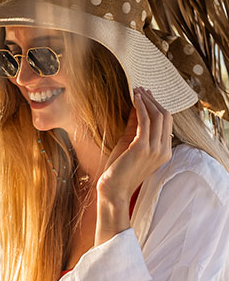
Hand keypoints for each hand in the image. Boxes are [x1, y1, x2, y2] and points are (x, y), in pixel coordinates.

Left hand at [97, 87, 172, 204]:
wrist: (113, 191)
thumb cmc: (119, 170)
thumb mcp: (129, 145)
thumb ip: (135, 127)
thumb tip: (137, 107)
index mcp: (164, 152)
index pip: (166, 123)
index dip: (157, 106)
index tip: (146, 95)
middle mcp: (163, 150)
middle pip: (165, 116)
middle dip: (153, 100)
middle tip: (142, 89)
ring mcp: (154, 149)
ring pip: (157, 116)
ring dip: (146, 100)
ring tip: (137, 90)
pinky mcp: (142, 147)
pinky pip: (145, 121)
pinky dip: (140, 107)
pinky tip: (134, 99)